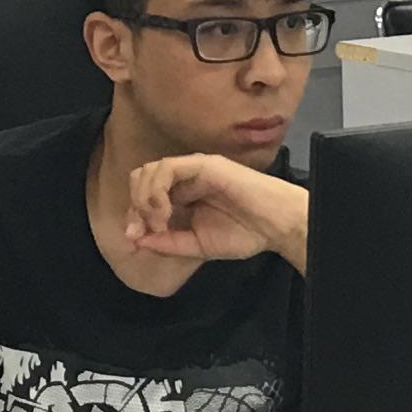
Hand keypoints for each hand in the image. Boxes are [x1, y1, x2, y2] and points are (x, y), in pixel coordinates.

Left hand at [123, 154, 307, 272]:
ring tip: (159, 221)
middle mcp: (185, 178)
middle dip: (136, 203)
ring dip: (146, 197)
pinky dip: (158, 189)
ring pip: (151, 169)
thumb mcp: (197, 246)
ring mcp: (194, 169)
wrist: (276, 226)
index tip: (136, 237)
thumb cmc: (244, 234)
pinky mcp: (204, 165)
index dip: (135, 213)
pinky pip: (168, 167)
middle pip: (142, 176)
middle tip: (145, 228)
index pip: (145, 194)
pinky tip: (164, 210)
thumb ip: (168, 243)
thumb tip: (136, 239)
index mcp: (183, 195)